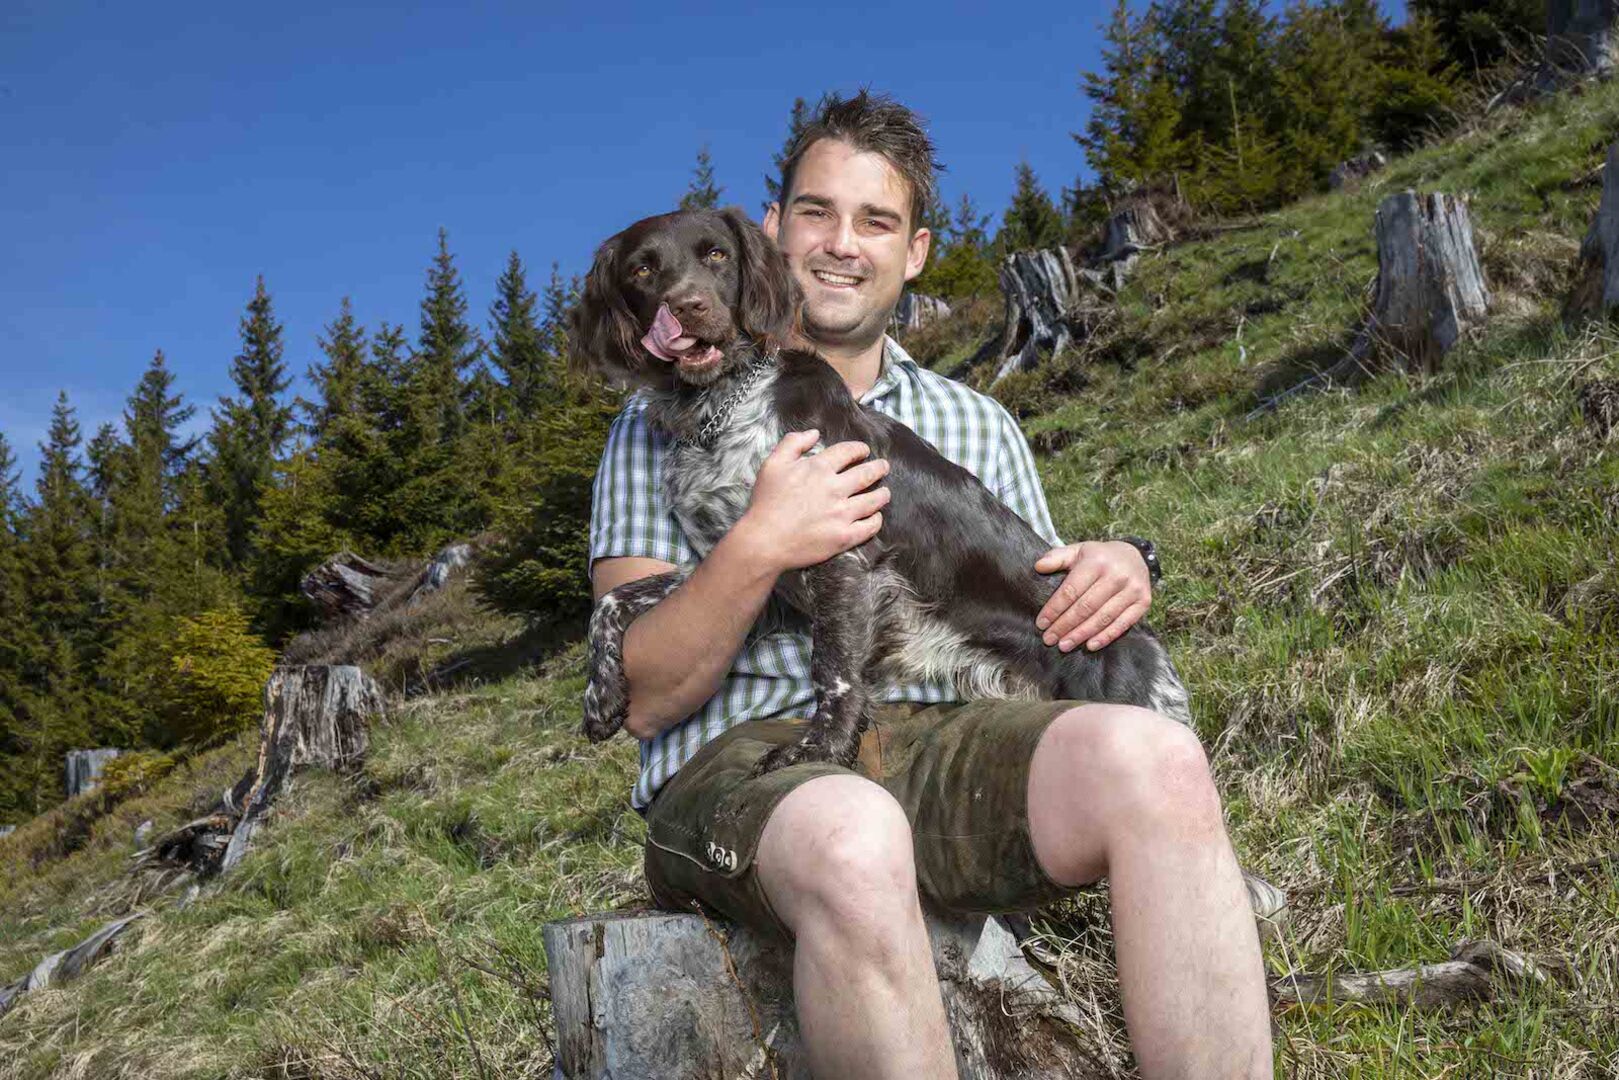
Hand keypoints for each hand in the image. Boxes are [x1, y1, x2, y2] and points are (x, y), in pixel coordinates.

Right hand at [735, 429, 889, 573]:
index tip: (864, 451)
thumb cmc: (766, 502)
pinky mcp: (844, 537)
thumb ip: (792, 443)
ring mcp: (841, 514)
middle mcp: (835, 488)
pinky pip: (869, 527)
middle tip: (884, 467)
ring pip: (873, 500)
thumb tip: (814, 433)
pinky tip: (876, 517)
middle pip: (867, 474)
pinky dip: (876, 520)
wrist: (764, 541)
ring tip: (886, 492)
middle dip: (879, 468)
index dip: (859, 449)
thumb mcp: (772, 464)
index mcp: (818, 468)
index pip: (848, 452)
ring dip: (883, 494)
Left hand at [1033, 540, 1151, 652]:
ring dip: (1081, 634)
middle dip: (1065, 625)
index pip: (1071, 591)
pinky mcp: (1143, 602)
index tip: (1041, 624)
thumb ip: (1057, 557)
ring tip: (1065, 645)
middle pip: (1086, 607)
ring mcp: (1132, 589)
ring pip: (1103, 618)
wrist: (1135, 555)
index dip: (1054, 609)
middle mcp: (1116, 575)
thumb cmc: (1099, 557)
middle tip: (1049, 639)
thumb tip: (1038, 567)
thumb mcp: (1078, 550)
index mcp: (1096, 561)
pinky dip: (1105, 636)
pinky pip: (1123, 624)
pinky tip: (1090, 645)